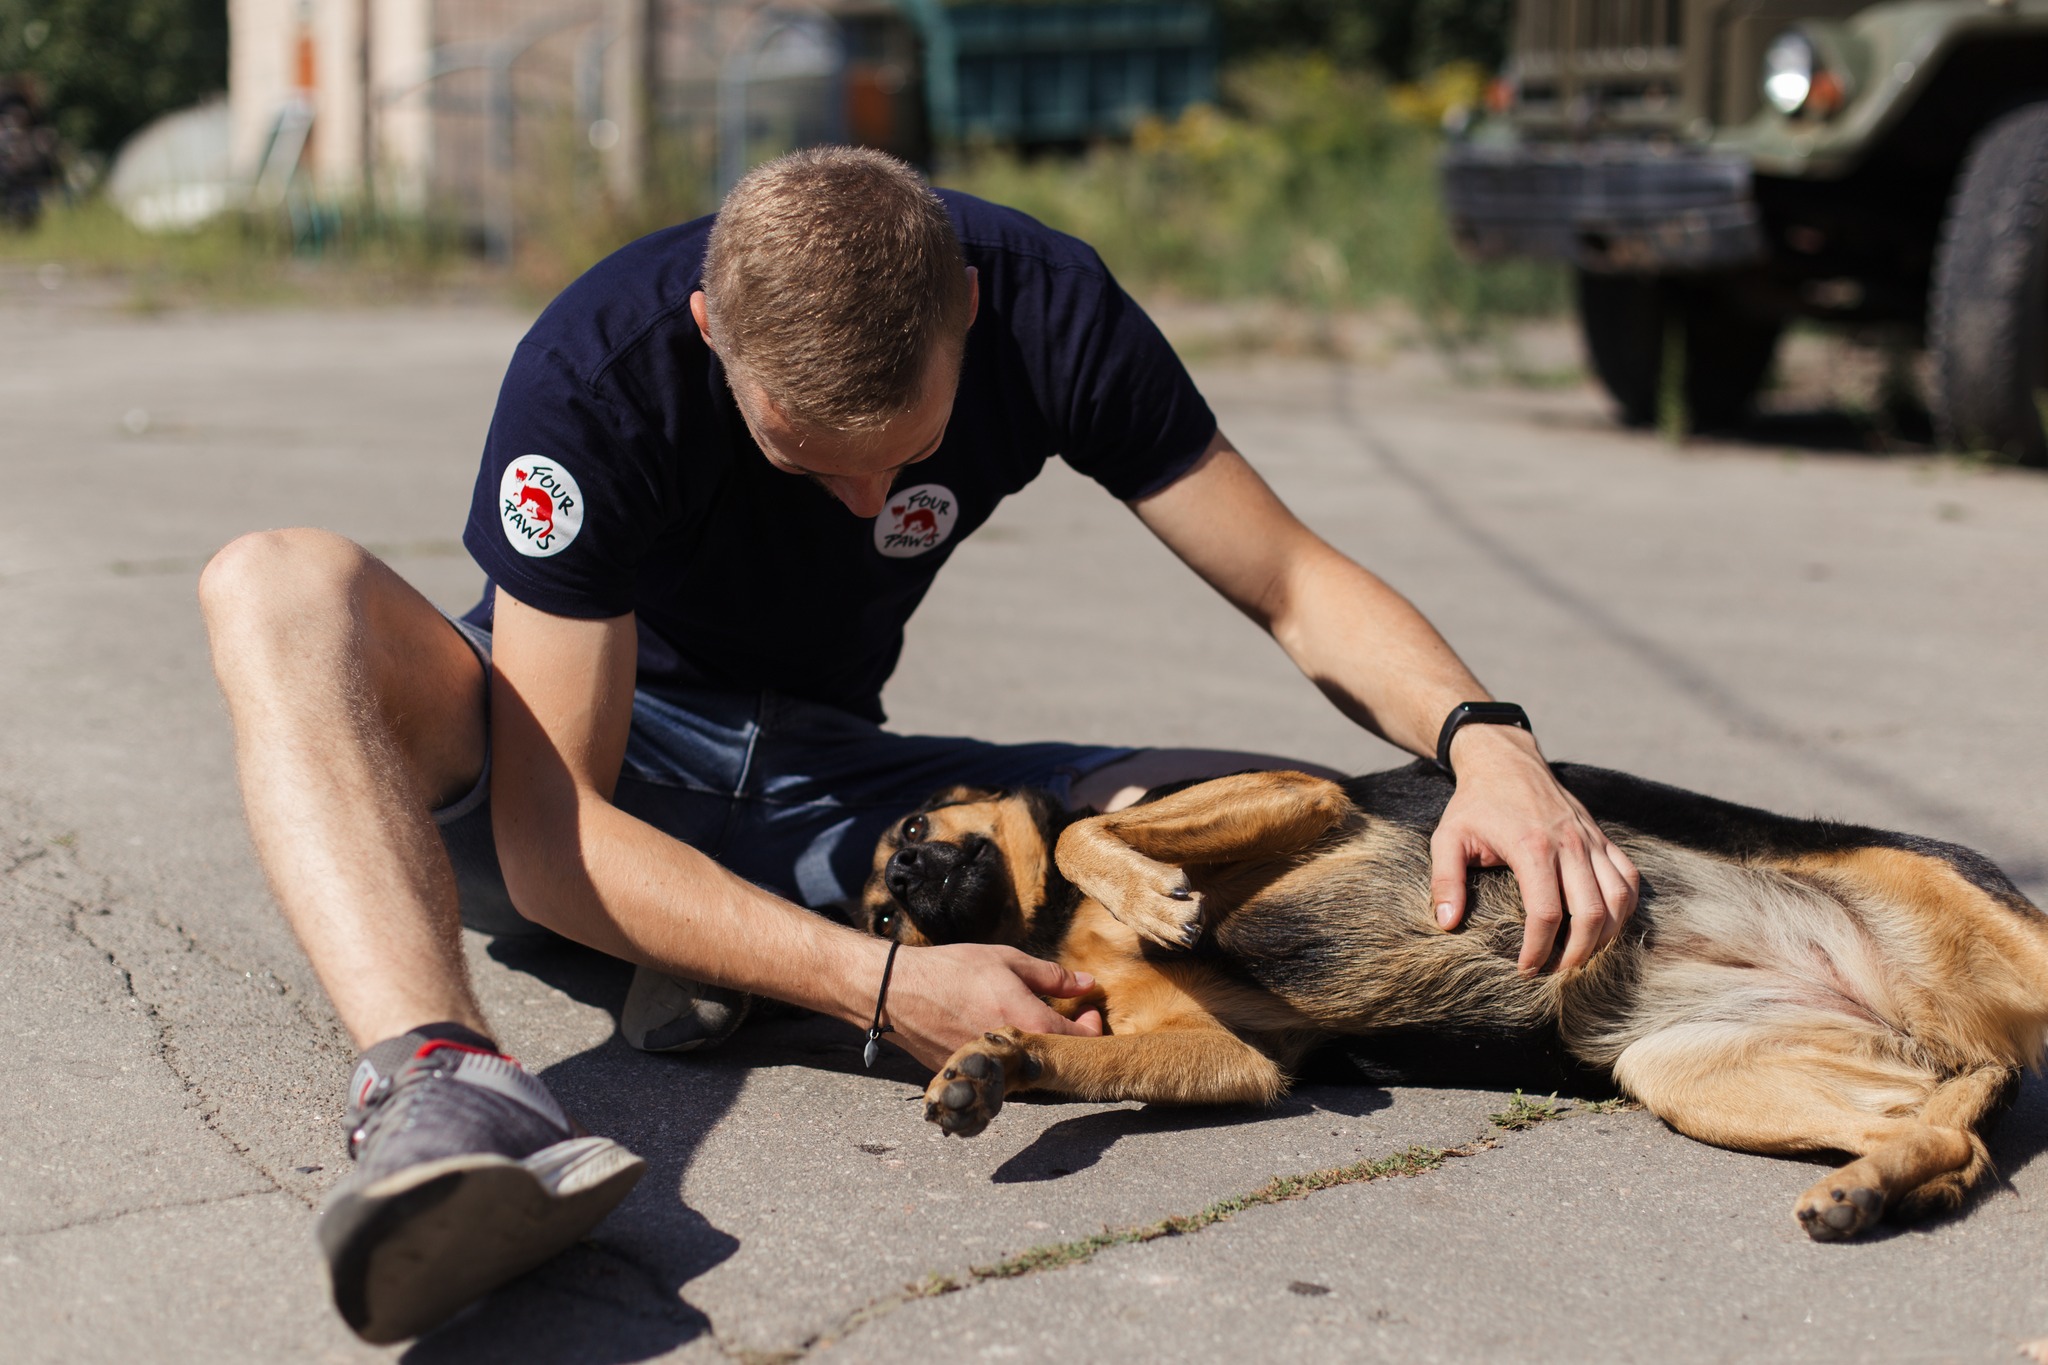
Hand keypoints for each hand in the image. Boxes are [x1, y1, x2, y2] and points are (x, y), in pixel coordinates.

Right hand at [882, 943, 1103, 1069]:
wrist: (899, 992)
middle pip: (1056, 1060)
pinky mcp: (970, 1075)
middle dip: (1067, 1040)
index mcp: (1026, 1022)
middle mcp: (1010, 1053)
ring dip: (1039, 1051)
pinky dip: (1011, 1058)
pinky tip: (1002, 1034)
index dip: (1091, 1028)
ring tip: (1032, 1023)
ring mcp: (989, 1069)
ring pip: (1028, 1069)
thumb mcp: (1008, 961)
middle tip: (1067, 1017)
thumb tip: (1088, 984)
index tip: (1089, 1011)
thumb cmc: (953, 970)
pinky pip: (1001, 1072)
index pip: (1078, 1040)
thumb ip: (1053, 976)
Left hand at [1428, 726, 1639, 974]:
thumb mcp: (1448, 838)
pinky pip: (1628, 877)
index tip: (1525, 969)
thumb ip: (1445, 880)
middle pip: (1591, 914)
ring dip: (1606, 935)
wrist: (1505, 760)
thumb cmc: (1475, 804)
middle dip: (1578, 953)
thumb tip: (1447, 924)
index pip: (1546, 914)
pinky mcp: (1601, 837)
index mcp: (1531, 847)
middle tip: (1557, 971)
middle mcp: (1569, 844)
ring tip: (1581, 955)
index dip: (1538, 949)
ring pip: (1618, 899)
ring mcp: (1590, 839)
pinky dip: (1625, 907)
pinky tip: (1607, 925)